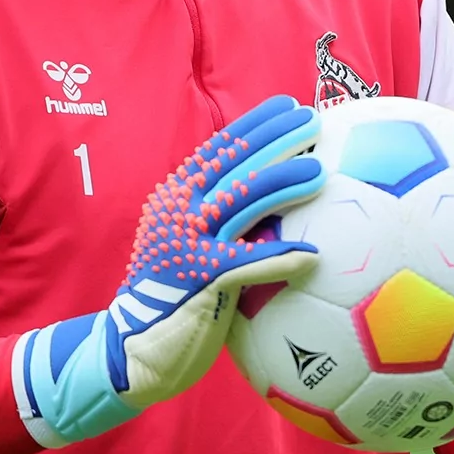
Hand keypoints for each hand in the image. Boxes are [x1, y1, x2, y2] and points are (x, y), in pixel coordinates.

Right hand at [15, 95, 325, 446]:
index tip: (287, 106)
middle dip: (275, 139)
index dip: (255, 126)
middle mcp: (179, 211)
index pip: (219, 150)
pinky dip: (281, 257)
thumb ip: (218, 218)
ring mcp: (188, 242)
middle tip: (312, 121)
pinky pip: (248, 262)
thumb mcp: (187, 243)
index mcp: (176, 197)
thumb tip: (270, 193)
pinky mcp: (199, 278)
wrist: (134, 347)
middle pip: (234, 165)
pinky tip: (312, 254)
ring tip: (319, 171)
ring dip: (283, 182)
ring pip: (242, 201)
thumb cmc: (174, 294)